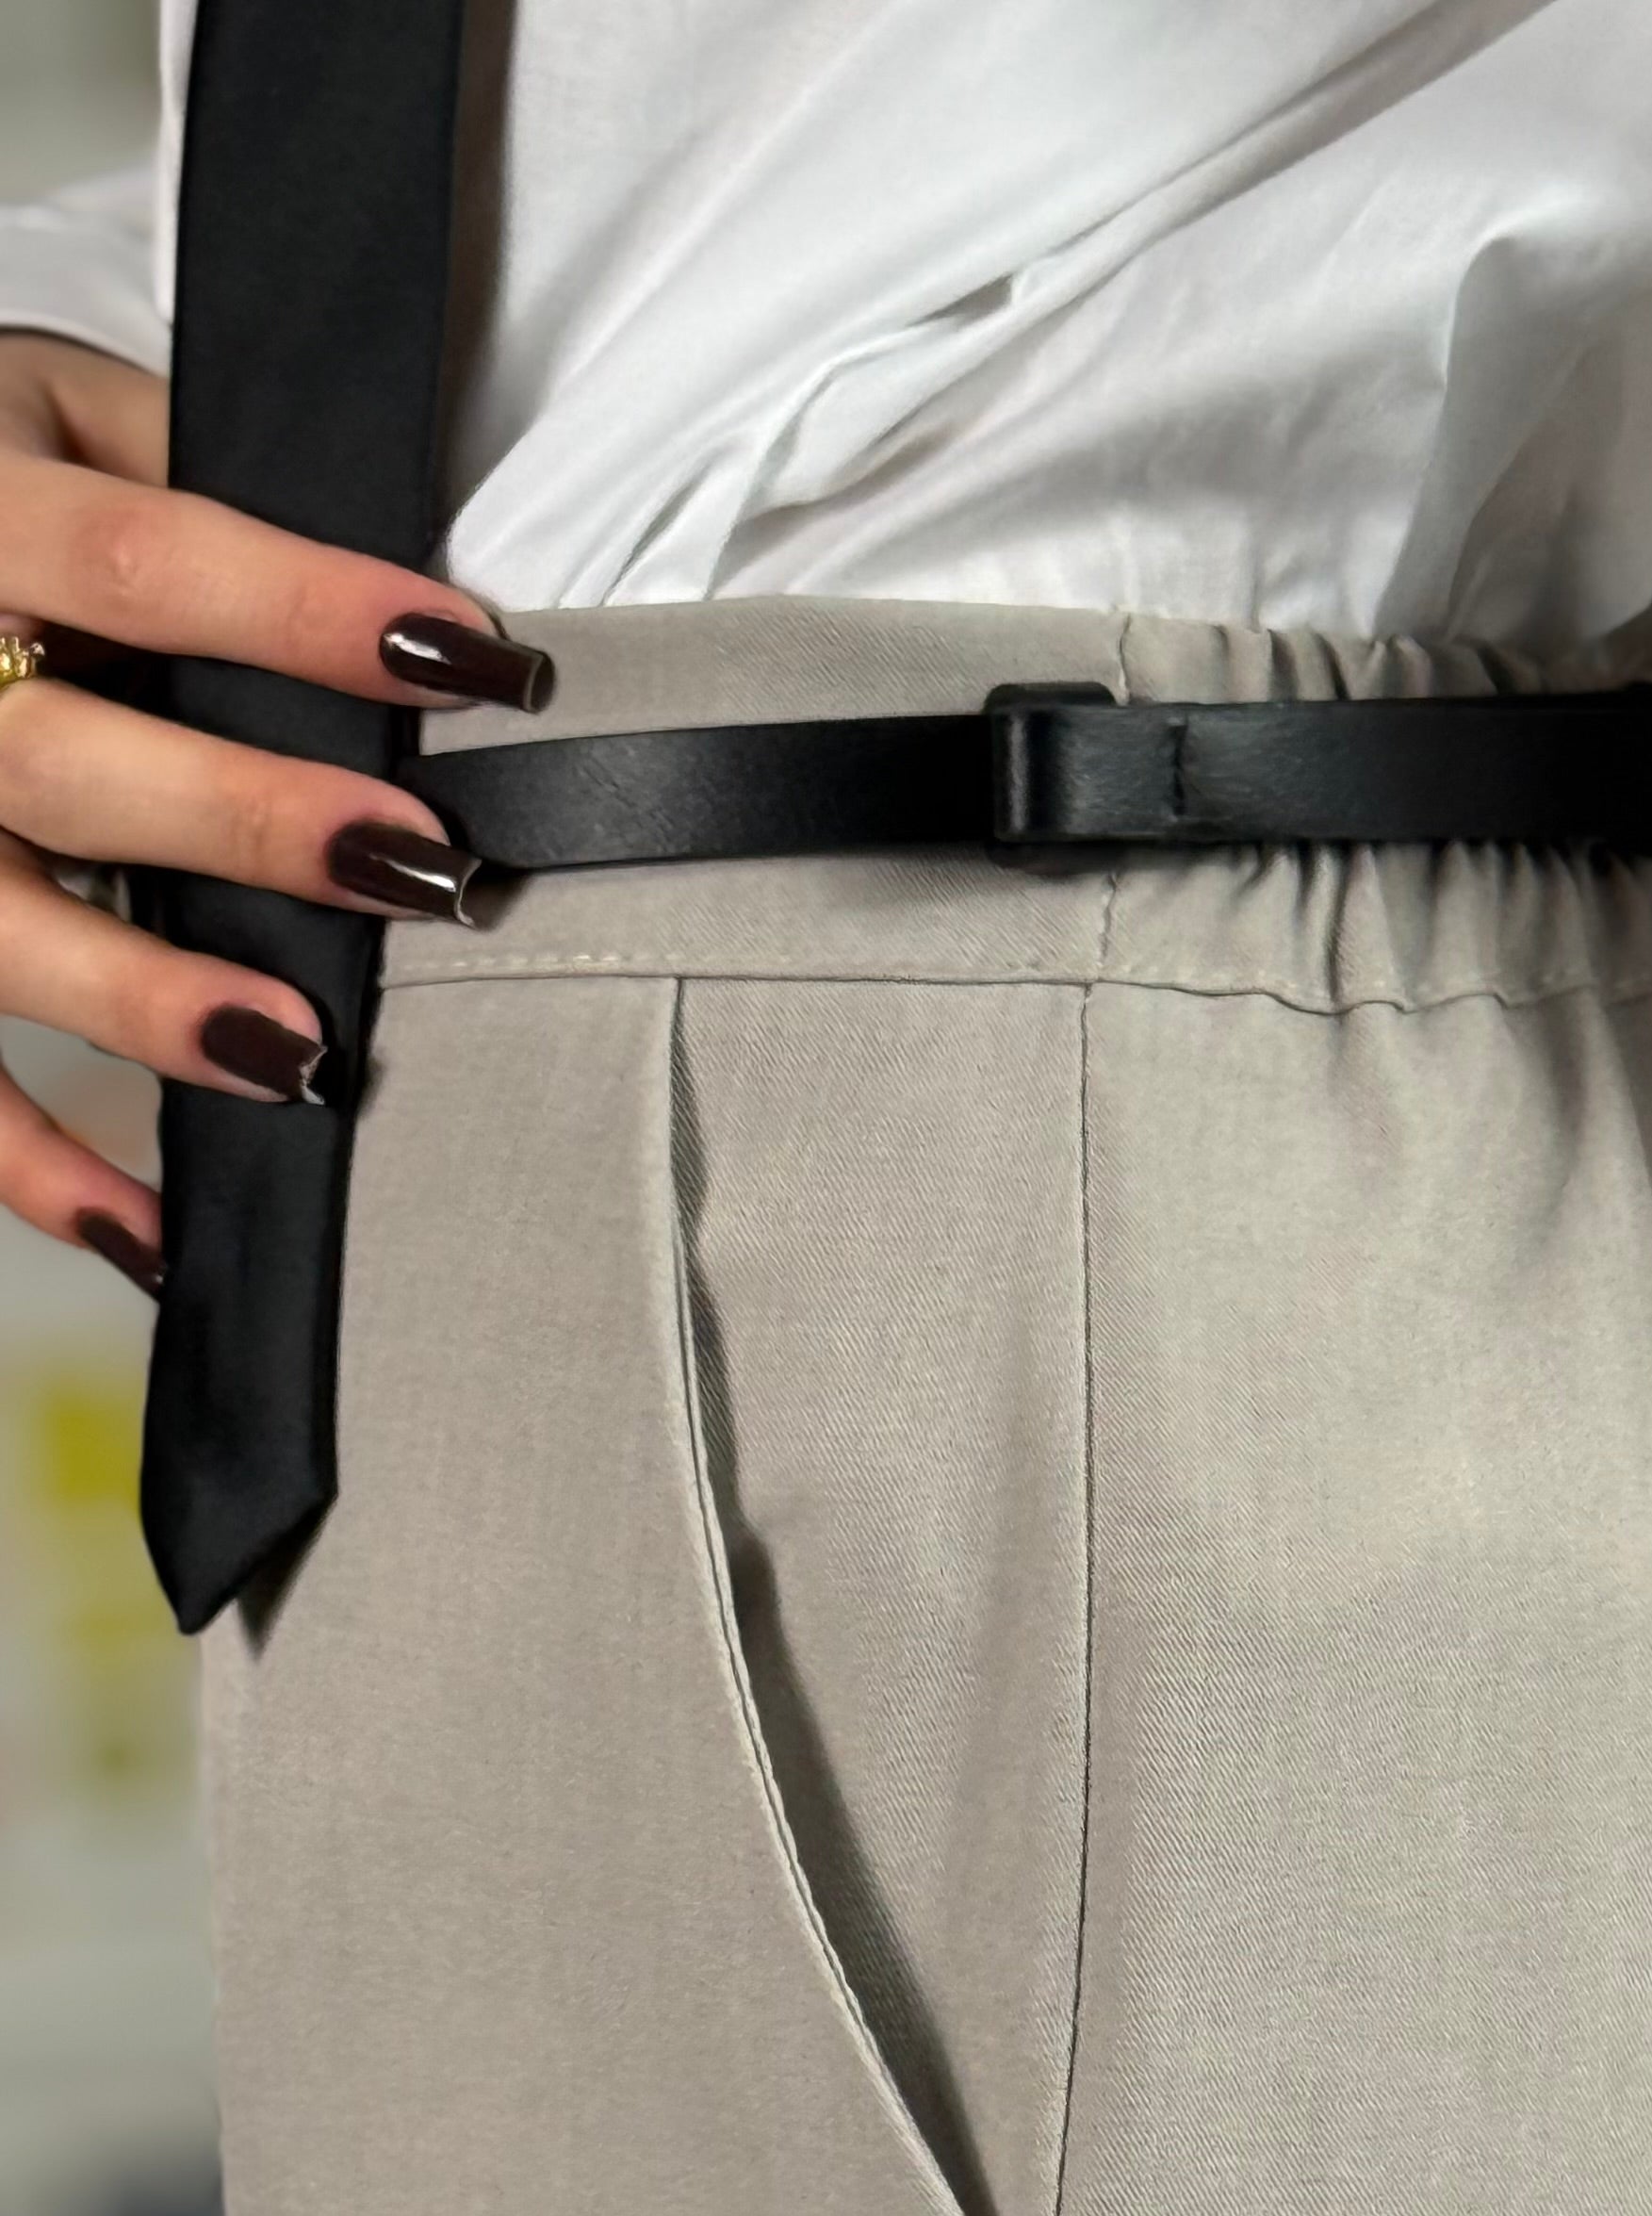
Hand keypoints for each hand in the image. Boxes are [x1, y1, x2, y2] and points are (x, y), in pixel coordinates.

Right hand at [0, 329, 547, 1294]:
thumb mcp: (48, 405)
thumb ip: (179, 468)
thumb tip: (385, 575)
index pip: (140, 560)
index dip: (302, 609)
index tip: (466, 658)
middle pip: (65, 766)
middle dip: (245, 821)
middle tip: (415, 873)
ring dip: (146, 1004)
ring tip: (298, 1055)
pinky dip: (39, 1167)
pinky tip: (154, 1231)